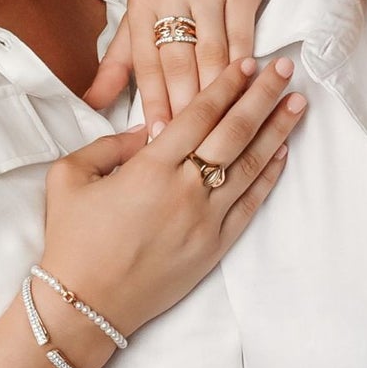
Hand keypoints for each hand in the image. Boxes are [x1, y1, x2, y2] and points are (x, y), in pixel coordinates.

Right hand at [40, 57, 303, 340]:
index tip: (247, 63)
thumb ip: (106, 145)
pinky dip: (267, 176)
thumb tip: (142, 129)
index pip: (199, 115)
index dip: (226, 85)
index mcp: (150, 168)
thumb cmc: (72, 240)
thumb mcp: (69, 177)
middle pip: (234, 132)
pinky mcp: (215, 247)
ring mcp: (205, 220)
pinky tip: (281, 152)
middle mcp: (185, 189)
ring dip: (276, 131)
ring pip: (250, 165)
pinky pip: (250, 204)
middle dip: (262, 96)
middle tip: (286, 69)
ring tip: (297, 103)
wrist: (85, 304)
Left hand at [84, 0, 271, 120]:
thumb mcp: (144, 9)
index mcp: (142, 1)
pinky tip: (244, 93)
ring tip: (215, 130)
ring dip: (214, 95)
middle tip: (187, 146)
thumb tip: (93, 102)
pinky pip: (241, 37)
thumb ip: (120, 58)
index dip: (151, 102)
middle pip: (178, 61)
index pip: (145, 61)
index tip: (156, 137)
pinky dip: (242, 68)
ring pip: (211, 53)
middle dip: (182, 107)